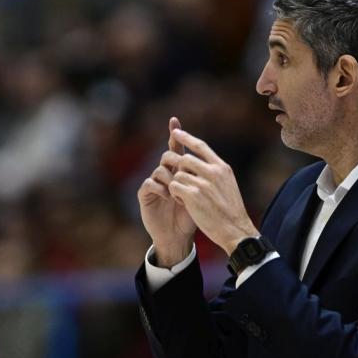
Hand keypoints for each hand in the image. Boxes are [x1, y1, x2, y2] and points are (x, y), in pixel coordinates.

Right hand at [137, 117, 196, 266]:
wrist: (179, 237)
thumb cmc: (192, 216)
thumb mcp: (200, 194)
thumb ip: (202, 177)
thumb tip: (212, 160)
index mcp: (179, 171)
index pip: (176, 148)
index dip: (175, 134)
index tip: (175, 120)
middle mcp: (165, 174)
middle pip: (167, 156)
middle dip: (176, 162)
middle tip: (184, 172)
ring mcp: (154, 184)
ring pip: (159, 169)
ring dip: (171, 179)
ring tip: (179, 193)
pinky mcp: (145, 196)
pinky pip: (150, 183)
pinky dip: (161, 189)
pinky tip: (169, 197)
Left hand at [165, 128, 257, 253]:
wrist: (235, 230)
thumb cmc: (231, 211)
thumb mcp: (229, 185)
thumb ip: (216, 173)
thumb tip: (203, 162)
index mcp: (222, 168)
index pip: (201, 146)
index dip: (186, 137)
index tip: (175, 132)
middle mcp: (213, 172)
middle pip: (185, 159)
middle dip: (176, 168)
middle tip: (176, 178)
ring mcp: (203, 183)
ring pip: (178, 174)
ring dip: (177, 184)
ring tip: (184, 196)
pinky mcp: (193, 196)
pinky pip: (174, 186)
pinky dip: (174, 193)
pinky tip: (182, 202)